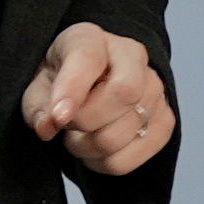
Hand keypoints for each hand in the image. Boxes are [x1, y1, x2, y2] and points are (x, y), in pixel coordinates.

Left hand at [23, 21, 175, 181]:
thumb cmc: (62, 84)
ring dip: (88, 148)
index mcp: (93, 39)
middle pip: (122, 95)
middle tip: (66, 125)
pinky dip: (103, 164)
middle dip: (84, 122)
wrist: (90, 90)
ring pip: (121, 135)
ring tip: (78, 137)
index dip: (73, 91)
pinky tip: (96, 149)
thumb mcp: (38, 87)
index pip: (89, 60)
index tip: (58, 118)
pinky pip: (129, 159)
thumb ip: (39, 106)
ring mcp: (155, 89)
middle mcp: (132, 57)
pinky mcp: (165, 120)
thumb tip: (48, 127)